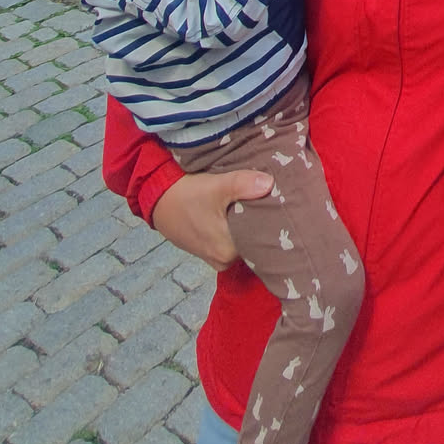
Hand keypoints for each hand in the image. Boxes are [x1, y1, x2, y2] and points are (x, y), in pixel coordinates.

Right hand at [150, 168, 273, 269]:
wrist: (158, 200)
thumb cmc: (187, 195)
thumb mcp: (216, 186)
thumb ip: (243, 184)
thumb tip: (269, 183)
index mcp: (228, 250)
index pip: (263, 241)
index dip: (275, 223)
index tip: (285, 206)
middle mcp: (224, 260)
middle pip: (255, 243)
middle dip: (264, 224)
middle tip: (278, 202)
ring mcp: (217, 257)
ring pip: (244, 242)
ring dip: (251, 227)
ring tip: (263, 205)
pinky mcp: (211, 250)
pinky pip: (234, 241)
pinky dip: (239, 229)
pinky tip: (245, 214)